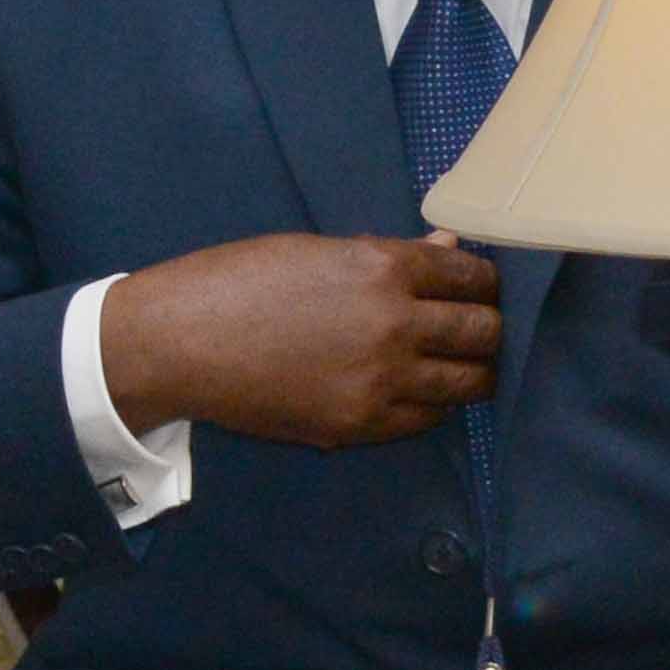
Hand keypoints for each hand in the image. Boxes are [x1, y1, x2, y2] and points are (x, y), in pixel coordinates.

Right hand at [99, 230, 505, 449]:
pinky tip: (422, 392)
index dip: (486, 281)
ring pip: (466, 383)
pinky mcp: (360, 425)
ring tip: (467, 365)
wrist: (179, 343)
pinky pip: (424, 420)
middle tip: (484, 328)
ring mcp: (381, 382)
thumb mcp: (317, 250)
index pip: (470, 275)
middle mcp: (395, 325)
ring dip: (474, 372)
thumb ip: (390, 255)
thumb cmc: (240, 281)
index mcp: (384, 268)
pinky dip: (433, 405)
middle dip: (490, 327)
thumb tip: (448, 245)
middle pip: (483, 332)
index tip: (484, 288)